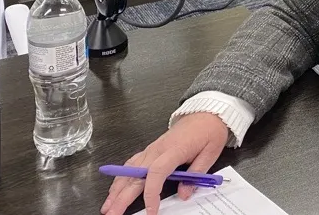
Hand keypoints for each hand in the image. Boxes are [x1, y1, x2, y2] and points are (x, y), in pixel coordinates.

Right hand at [101, 113, 229, 214]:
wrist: (205, 113)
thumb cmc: (208, 131)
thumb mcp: (211, 153)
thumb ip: (196, 175)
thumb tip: (184, 194)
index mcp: (174, 150)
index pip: (157, 173)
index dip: (151, 194)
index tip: (151, 211)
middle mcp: (158, 150)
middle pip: (135, 175)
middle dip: (122, 196)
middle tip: (112, 213)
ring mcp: (151, 149)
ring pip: (129, 170)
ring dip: (116, 189)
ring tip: (108, 206)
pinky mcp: (150, 150)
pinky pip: (131, 164)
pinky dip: (121, 177)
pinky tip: (115, 188)